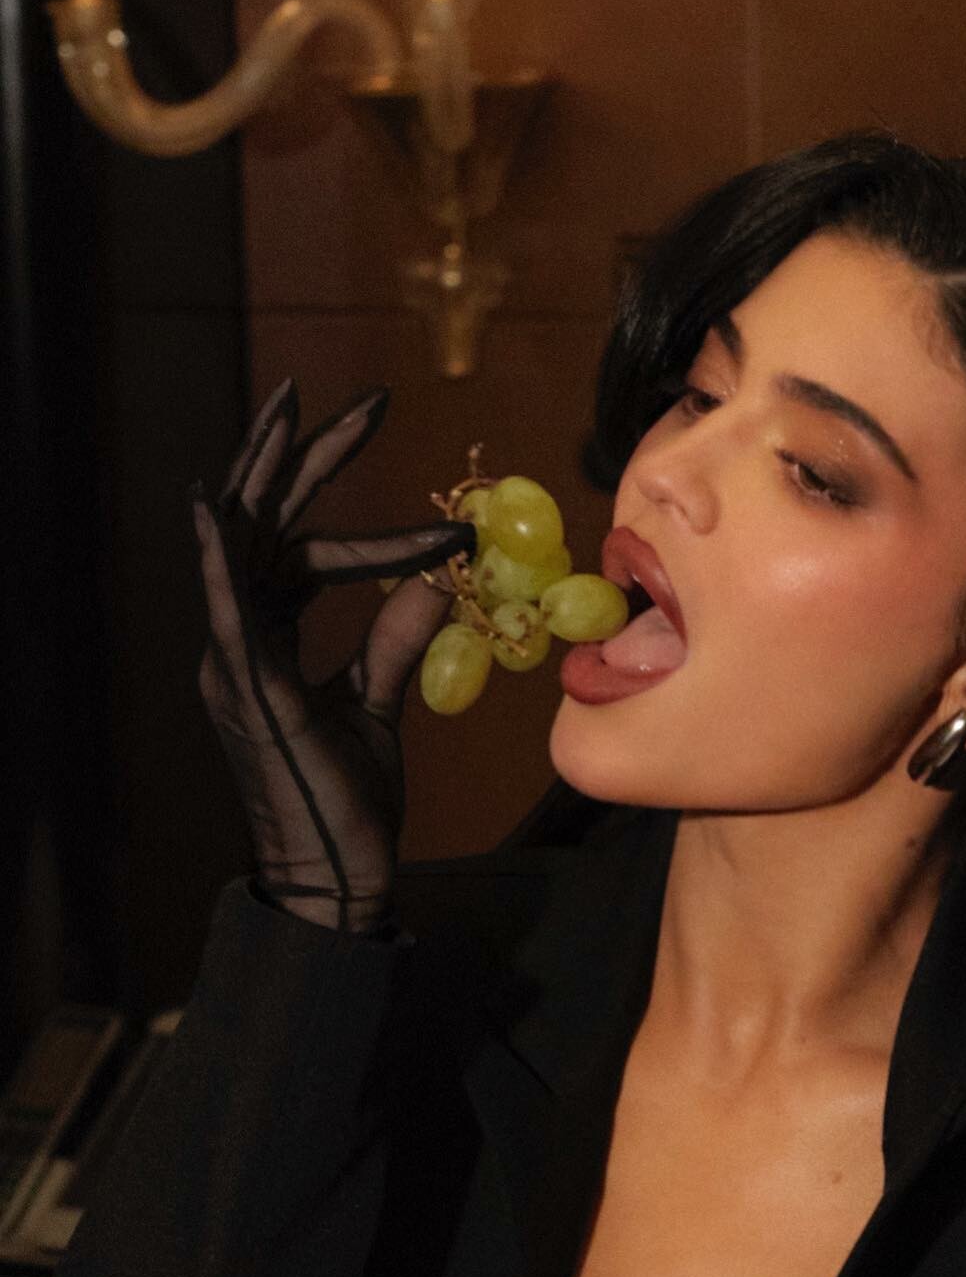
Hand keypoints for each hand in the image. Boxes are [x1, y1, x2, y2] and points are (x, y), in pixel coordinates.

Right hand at [190, 377, 476, 931]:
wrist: (338, 874)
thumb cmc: (348, 798)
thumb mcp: (377, 706)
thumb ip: (392, 643)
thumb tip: (430, 585)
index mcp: (269, 642)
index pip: (303, 553)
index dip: (358, 517)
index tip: (437, 506)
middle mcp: (242, 641)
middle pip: (267, 526)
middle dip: (302, 457)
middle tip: (364, 402)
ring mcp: (236, 664)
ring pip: (243, 548)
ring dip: (264, 476)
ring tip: (288, 410)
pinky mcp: (247, 692)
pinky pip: (228, 613)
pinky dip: (220, 560)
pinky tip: (219, 509)